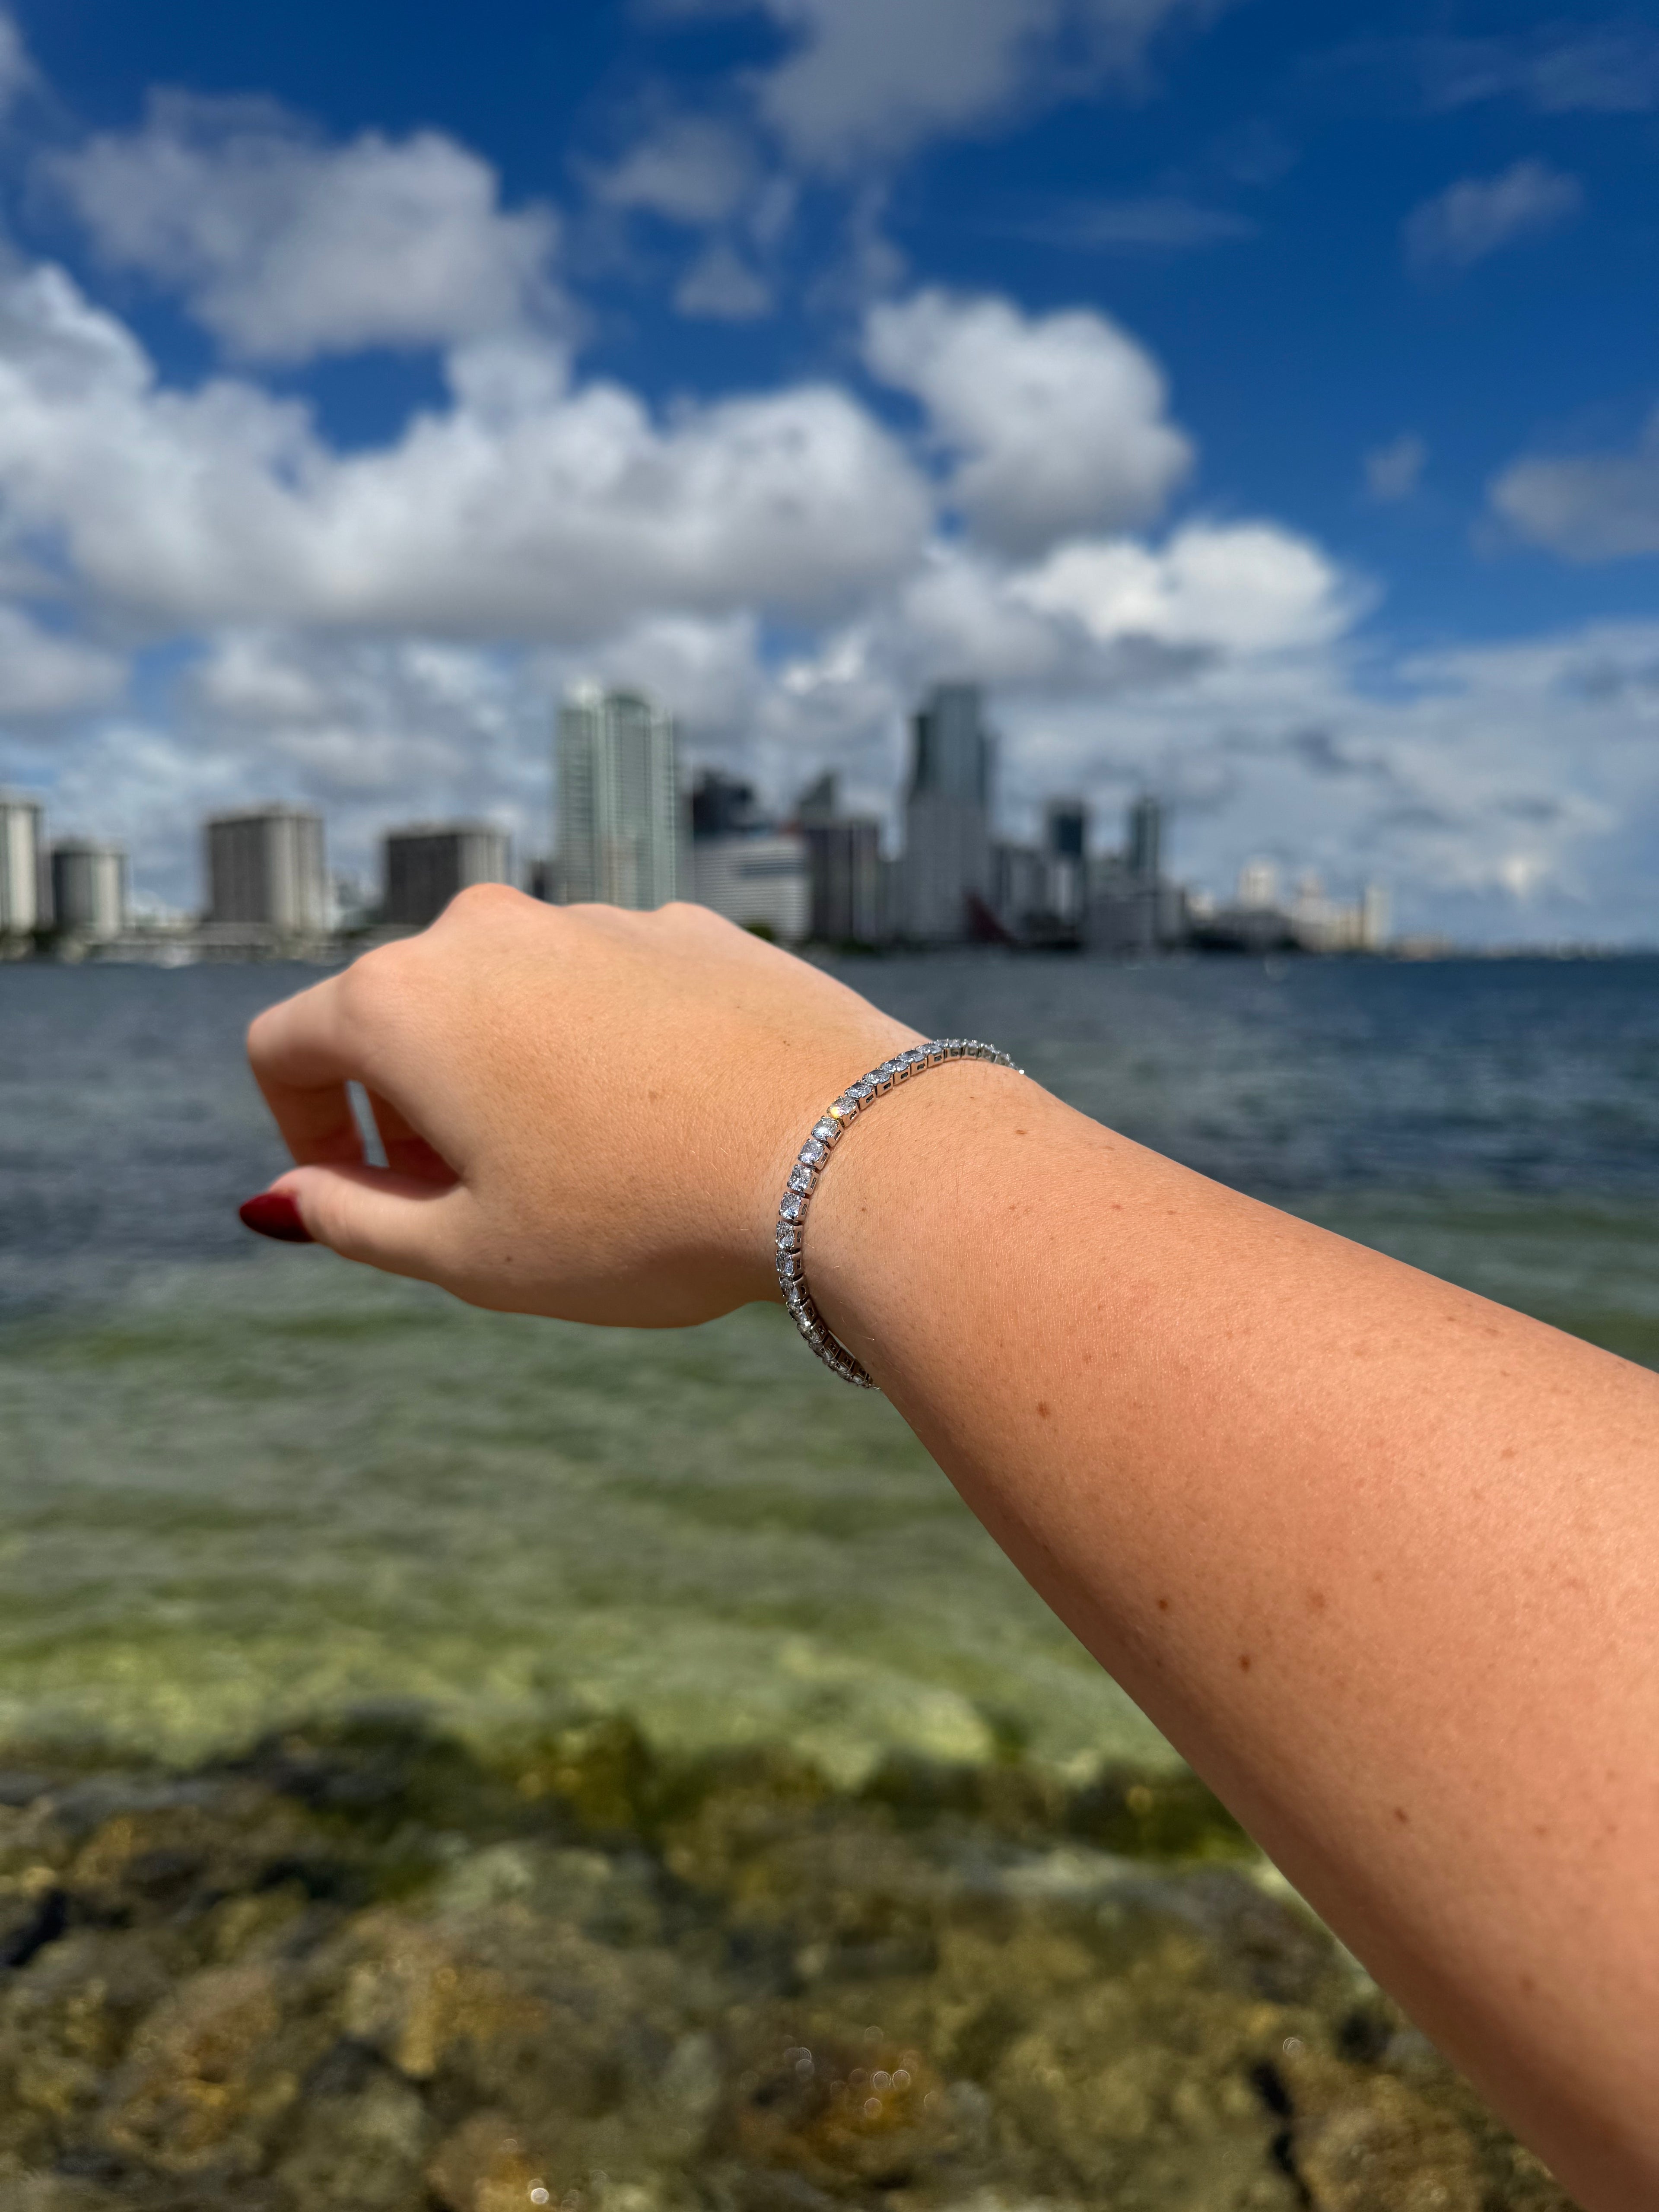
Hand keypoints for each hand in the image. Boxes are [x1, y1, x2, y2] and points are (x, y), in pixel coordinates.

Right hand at [243, 888, 917, 1324]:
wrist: (845, 1153)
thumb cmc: (640, 1219)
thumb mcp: (471, 1257)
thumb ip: (353, 1223)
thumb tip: (291, 1196)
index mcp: (403, 1001)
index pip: (287, 1047)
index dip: (301, 1128)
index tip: (363, 1191)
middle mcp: (486, 931)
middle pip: (401, 1014)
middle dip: (410, 1106)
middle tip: (474, 1199)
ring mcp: (595, 918)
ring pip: (511, 996)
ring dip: (511, 1073)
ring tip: (586, 1168)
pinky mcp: (688, 929)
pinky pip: (609, 988)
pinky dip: (605, 1048)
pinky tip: (670, 1124)